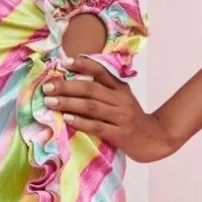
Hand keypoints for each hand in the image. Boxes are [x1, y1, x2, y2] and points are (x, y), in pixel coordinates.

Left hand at [42, 55, 179, 162]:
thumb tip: (74, 80)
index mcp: (120, 88)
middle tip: (47, 87)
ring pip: (91, 106)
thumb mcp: (122, 99)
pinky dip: (80, 121)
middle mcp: (121, 100)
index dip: (82, 64)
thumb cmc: (132, 118)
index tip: (63, 62)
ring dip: (68, 103)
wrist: (154, 139)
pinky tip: (66, 119)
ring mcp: (121, 117)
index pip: (101, 70)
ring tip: (50, 102)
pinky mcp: (119, 134)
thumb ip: (104, 89)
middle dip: (66, 87)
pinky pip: (96, 126)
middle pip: (90, 89)